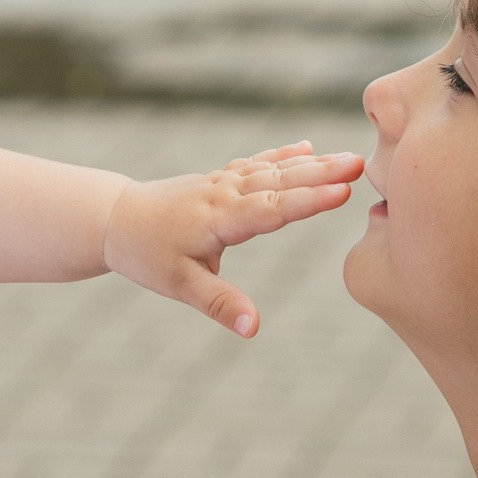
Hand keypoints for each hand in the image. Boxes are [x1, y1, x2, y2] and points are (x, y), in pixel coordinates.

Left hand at [102, 143, 361, 337]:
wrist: (116, 219)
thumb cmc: (147, 255)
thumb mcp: (180, 285)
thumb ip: (220, 304)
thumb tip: (254, 328)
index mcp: (218, 218)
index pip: (271, 209)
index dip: (308, 201)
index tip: (342, 193)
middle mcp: (224, 193)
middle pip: (280, 182)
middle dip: (322, 175)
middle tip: (361, 166)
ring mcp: (223, 182)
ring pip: (273, 169)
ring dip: (313, 164)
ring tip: (351, 160)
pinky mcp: (220, 180)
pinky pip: (258, 164)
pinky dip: (284, 155)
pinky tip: (308, 148)